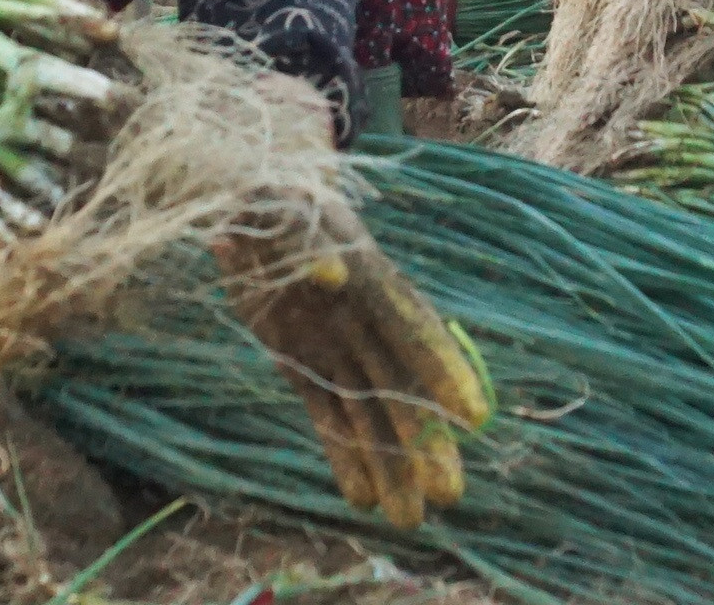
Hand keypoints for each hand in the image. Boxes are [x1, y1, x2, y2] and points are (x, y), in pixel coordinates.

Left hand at [214, 195, 490, 530]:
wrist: (239, 205)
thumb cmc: (269, 195)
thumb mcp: (283, 202)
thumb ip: (306, 237)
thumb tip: (332, 277)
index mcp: (367, 274)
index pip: (412, 325)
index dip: (444, 368)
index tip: (474, 414)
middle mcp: (361, 316)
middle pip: (400, 383)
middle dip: (424, 440)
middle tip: (448, 496)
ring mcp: (333, 342)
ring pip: (369, 410)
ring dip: (388, 462)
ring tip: (406, 519)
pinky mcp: (300, 361)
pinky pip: (326, 413)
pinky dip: (342, 452)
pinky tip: (361, 498)